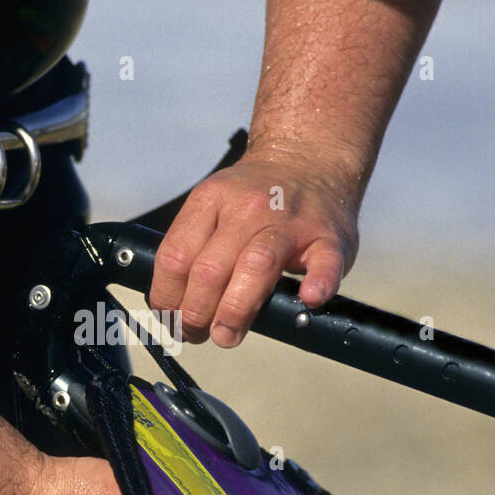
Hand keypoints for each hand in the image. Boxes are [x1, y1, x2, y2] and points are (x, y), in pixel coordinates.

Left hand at [148, 147, 359, 346]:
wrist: (309, 159)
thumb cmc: (258, 198)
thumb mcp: (214, 205)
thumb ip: (195, 247)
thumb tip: (172, 306)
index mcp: (212, 200)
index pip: (175, 257)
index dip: (167, 298)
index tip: (170, 319)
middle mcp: (247, 209)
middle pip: (210, 269)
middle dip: (196, 313)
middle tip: (198, 334)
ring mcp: (290, 223)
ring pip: (256, 266)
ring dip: (236, 310)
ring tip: (227, 334)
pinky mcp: (328, 238)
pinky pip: (325, 261)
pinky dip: (319, 282)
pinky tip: (309, 298)